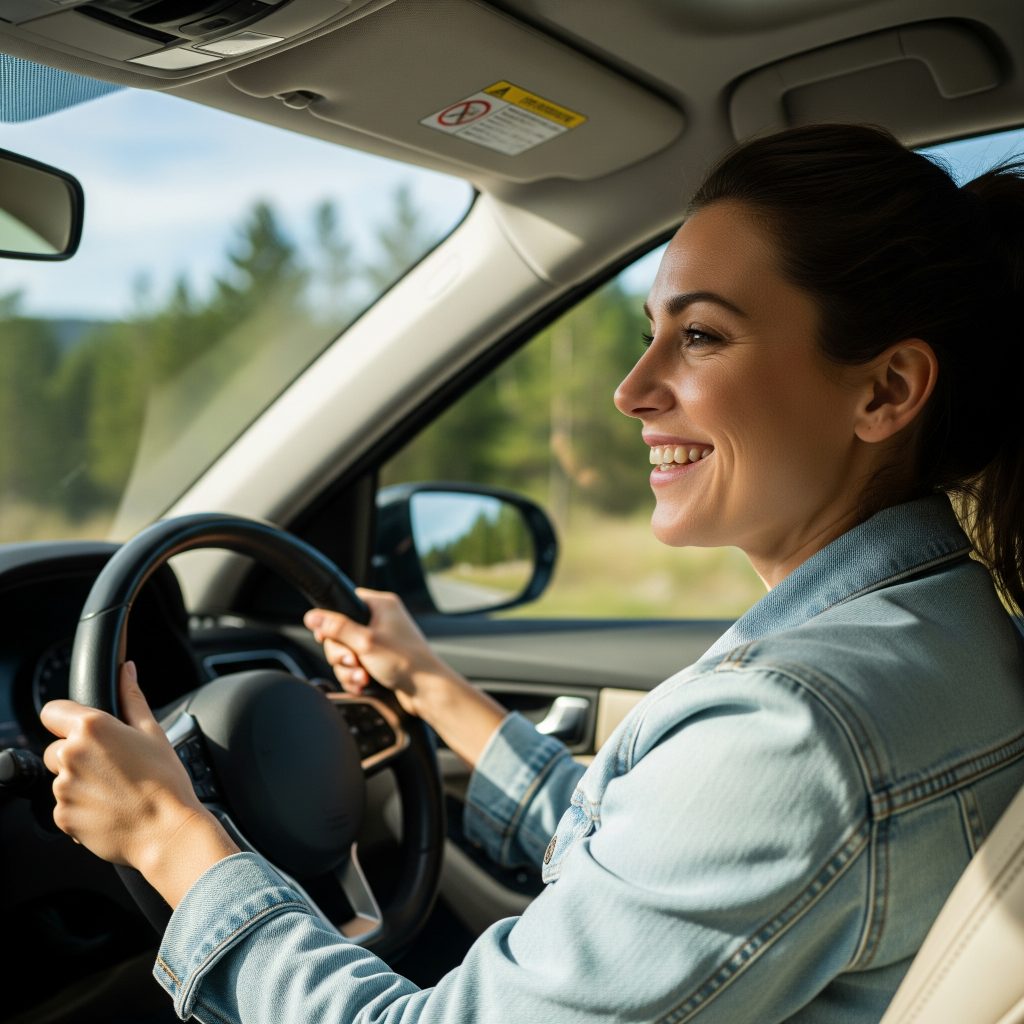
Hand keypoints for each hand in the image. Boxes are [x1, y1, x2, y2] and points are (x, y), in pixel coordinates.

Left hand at [40, 662, 237, 905]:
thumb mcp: (153, 731)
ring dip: (80, 782)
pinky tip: (109, 808)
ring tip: (114, 790)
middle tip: (110, 766)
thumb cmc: (165, 781)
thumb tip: (127, 670)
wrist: (165, 830)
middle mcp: (71, 755)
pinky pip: (64, 806)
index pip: (52, 711)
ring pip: (61, 778)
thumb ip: (132, 697)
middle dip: (76, 755)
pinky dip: (81, 807)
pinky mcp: (62, 816)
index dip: (65, 718)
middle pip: (56, 748)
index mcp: (92, 728)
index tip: (80, 729)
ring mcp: (63, 788)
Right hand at [305, 588, 455, 718]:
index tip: (327, 636)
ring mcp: (380, 642)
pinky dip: (356, 677)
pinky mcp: (379, 661)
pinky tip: (363, 685)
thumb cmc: (407, 662)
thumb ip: (336, 628)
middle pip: (340, 633)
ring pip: (347, 653)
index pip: (345, 602)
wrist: (428, 692)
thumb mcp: (366, 642)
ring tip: (362, 677)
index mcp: (381, 605)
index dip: (332, 621)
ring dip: (349, 669)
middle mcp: (381, 620)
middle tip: (353, 661)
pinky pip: (356, 666)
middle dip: (342, 654)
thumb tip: (312, 616)